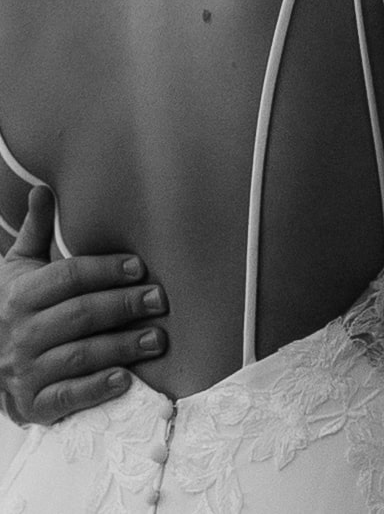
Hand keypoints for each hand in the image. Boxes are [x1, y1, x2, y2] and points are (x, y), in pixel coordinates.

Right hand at [0, 186, 167, 426]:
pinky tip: (125, 380)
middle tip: (159, 300)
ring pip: (78, 356)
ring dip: (121, 347)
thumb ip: (35, 230)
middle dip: (123, 306)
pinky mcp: (33, 405)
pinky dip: (95, 389)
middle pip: (79, 315)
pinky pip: (66, 398)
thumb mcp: (19, 267)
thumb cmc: (14, 306)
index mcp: (21, 294)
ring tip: (157, 339)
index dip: (105, 270)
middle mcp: (21, 333)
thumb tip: (42, 189)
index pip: (68, 278)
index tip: (139, 267)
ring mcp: (26, 371)